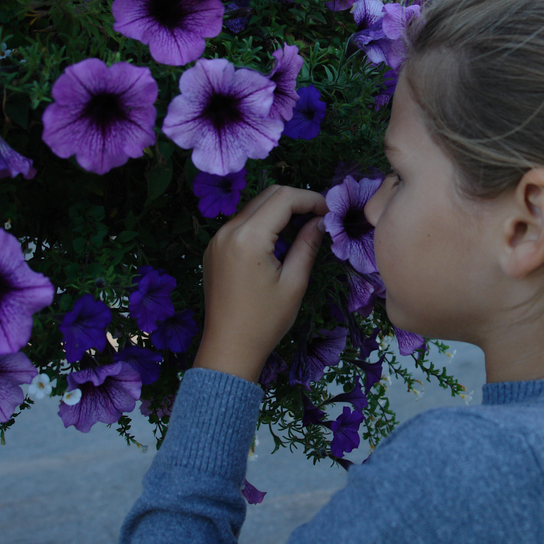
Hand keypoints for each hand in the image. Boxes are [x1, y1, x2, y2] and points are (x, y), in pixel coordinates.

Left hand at [193, 184, 328, 382]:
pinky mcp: (213, 249)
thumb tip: (320, 221)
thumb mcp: (294, 283)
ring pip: (254, 207)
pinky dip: (262, 223)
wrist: (228, 348)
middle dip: (296, 200)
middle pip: (267, 195)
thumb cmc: (264, 321)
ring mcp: (217, 239)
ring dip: (279, 210)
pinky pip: (241, 223)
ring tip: (302, 229)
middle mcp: (228, 231)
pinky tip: (277, 241)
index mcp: (248, 238)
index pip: (284, 198)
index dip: (311, 199)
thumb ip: (307, 245)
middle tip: (319, 217)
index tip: (329, 212)